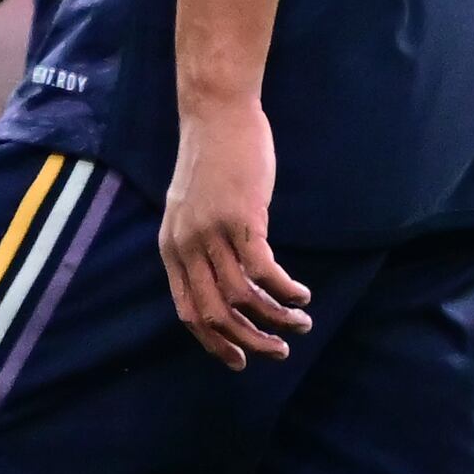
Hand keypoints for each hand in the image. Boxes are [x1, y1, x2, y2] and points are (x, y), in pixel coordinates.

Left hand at [160, 95, 312, 370]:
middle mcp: (187, 246)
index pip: (187, 311)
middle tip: (278, 353)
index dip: (214, 342)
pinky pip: (264, 271)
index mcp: (171, 248)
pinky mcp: (242, 219)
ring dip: (275, 319)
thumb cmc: (211, 158)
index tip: (240, 360)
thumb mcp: (190, 207)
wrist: (216, 113)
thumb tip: (221, 276)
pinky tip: (302, 295)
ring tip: (300, 325)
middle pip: (215, 313)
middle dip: (248, 341)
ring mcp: (212, 233)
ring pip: (243, 297)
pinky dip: (284, 290)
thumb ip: (199, 242)